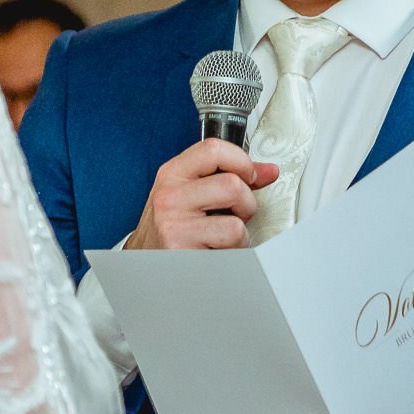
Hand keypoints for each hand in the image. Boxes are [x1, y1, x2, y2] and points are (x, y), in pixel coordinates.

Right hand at [124, 139, 278, 250]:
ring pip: (235, 218)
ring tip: (224, 235)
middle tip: (234, 215)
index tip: (249, 177)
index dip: (241, 162)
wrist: (145, 264)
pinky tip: (217, 250)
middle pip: (232, 184)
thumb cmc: (173, 228)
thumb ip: (227, 177)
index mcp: (173, 174)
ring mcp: (174, 223)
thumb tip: (267, 171)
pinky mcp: (182, 248)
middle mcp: (170, 195)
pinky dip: (234, 249)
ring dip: (240, 230)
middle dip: (246, 203)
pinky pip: (230, 241)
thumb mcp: (192, 194)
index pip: (213, 149)